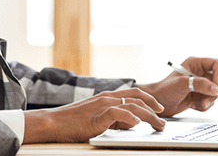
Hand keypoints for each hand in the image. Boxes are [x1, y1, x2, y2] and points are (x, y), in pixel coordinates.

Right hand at [23, 88, 165, 142]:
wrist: (54, 122)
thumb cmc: (73, 122)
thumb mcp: (97, 118)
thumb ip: (114, 118)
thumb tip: (132, 122)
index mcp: (107, 97)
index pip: (133, 93)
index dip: (149, 99)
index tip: (159, 108)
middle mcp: (107, 98)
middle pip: (137, 98)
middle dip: (154, 108)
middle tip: (163, 119)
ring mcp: (102, 105)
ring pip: (132, 106)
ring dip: (148, 116)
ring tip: (157, 125)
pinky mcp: (97, 115)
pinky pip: (117, 113)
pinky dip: (129, 117)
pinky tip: (137, 123)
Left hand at [136, 57, 217, 116]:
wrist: (158, 103)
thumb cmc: (165, 89)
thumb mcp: (182, 84)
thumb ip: (200, 85)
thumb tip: (216, 89)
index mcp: (195, 64)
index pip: (216, 64)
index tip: (217, 86)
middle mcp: (199, 73)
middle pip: (217, 81)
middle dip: (213, 92)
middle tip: (205, 99)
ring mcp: (199, 85)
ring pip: (214, 93)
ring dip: (207, 101)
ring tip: (196, 103)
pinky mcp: (199, 96)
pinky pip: (209, 102)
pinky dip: (203, 106)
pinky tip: (192, 105)